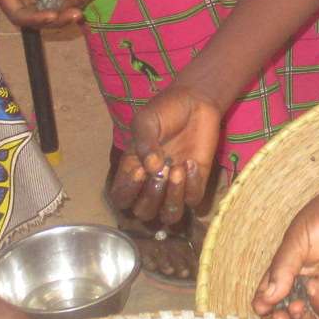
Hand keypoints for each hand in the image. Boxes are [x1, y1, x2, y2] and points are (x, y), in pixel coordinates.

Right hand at [113, 84, 224, 226]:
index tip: (138, 171)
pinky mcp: (197, 183)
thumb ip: (143, 143)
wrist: (195, 102)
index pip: (121, 197)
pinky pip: (193, 201)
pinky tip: (191, 162)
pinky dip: (192, 186)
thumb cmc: (165, 111)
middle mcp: (152, 184)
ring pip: (169, 216)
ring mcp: (175, 186)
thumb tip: (151, 168)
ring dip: (172, 198)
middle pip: (144, 213)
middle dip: (151, 196)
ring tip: (178, 169)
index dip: (127, 192)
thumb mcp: (146, 121)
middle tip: (162, 171)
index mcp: (132, 170)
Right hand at [251, 182, 318, 318]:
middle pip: (287, 315)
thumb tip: (266, 299)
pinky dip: (318, 305)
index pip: (269, 294)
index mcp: (288, 269)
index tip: (261, 307)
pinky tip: (315, 288)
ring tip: (294, 309)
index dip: (263, 304)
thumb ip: (282, 268)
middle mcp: (304, 285)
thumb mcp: (297, 239)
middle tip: (278, 316)